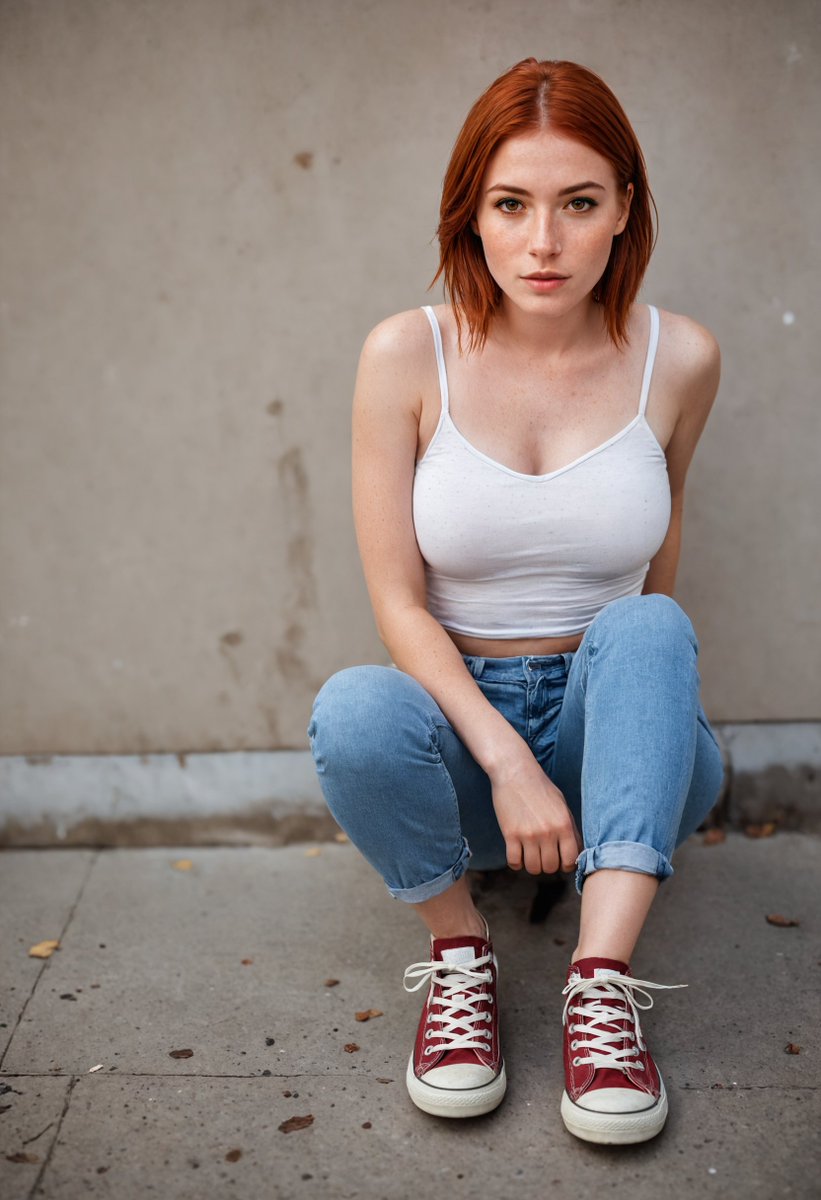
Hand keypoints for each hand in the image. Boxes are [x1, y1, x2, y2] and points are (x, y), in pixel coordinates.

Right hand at [488, 748, 581, 874]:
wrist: (515, 772)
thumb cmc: (540, 787)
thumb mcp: (562, 806)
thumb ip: (570, 829)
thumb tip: (575, 854)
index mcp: (564, 825)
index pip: (571, 860)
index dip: (566, 865)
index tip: (560, 861)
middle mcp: (548, 832)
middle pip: (550, 867)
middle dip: (548, 865)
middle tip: (543, 856)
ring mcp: (528, 834)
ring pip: (533, 867)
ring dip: (532, 865)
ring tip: (530, 855)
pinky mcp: (510, 834)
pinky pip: (514, 861)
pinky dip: (516, 863)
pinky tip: (517, 854)